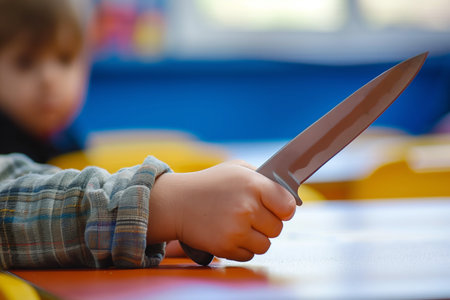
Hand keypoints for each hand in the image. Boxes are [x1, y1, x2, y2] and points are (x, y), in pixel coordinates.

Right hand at [147, 161, 295, 261]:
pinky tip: (229, 233)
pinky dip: (241, 248)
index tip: (277, 208)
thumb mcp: (237, 169)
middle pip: (278, 228)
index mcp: (254, 185)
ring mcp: (236, 229)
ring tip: (239, 225)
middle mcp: (247, 207)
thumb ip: (264, 179)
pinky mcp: (226, 247)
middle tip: (250, 215)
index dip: (284, 208)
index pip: (289, 206)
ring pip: (266, 244)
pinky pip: (249, 255)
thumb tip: (290, 197)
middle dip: (266, 223)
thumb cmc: (209, 184)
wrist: (177, 202)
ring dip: (255, 238)